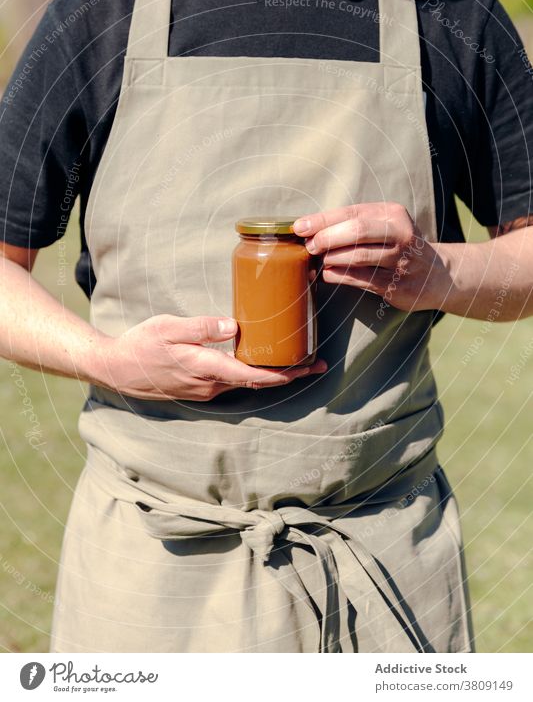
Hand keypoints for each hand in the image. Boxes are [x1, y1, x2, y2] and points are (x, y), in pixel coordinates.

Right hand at [97, 314, 326, 400]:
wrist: (115, 369)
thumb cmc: (141, 345)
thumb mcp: (168, 328)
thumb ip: (201, 328)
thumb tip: (234, 326)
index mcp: (207, 369)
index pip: (256, 375)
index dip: (286, 373)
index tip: (311, 367)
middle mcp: (211, 385)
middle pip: (258, 381)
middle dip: (289, 373)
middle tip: (316, 363)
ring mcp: (205, 390)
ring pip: (246, 382)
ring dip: (271, 373)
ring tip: (294, 359)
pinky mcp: (199, 388)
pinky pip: (232, 381)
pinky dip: (251, 373)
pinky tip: (257, 360)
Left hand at [293, 202, 449, 312]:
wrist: (435, 275)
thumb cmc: (397, 245)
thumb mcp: (383, 226)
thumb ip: (352, 225)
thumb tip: (309, 229)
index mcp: (393, 215)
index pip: (352, 213)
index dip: (322, 220)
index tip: (299, 227)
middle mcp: (401, 234)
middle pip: (357, 231)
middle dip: (326, 238)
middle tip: (309, 246)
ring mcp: (401, 261)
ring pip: (359, 256)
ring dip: (332, 258)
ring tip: (319, 259)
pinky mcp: (397, 285)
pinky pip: (361, 279)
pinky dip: (339, 275)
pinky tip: (327, 274)